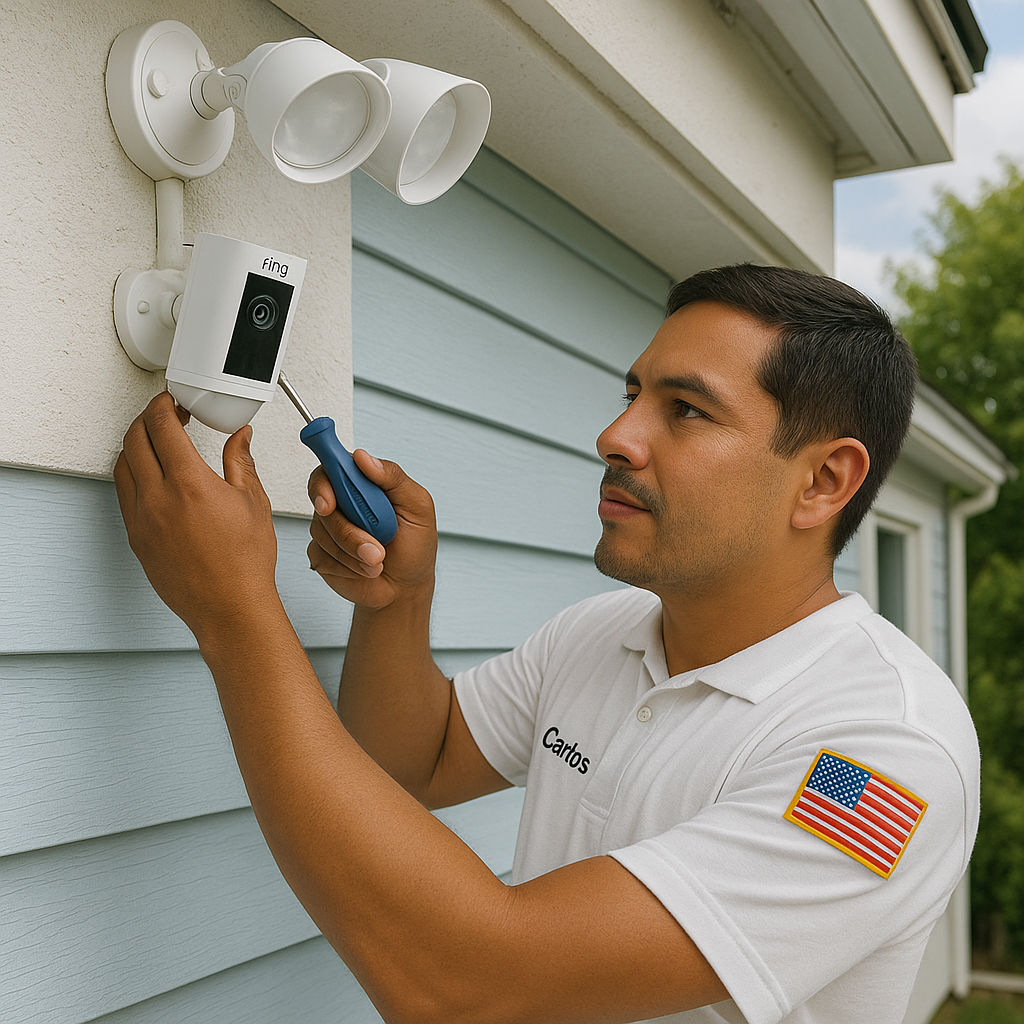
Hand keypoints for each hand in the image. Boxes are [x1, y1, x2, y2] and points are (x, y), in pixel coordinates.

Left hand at [114, 392, 280, 644]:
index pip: (161, 426)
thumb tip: (240, 437)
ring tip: (156, 444)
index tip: (173, 402)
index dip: (164, 405)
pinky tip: (151, 476)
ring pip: (122, 465)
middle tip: (166, 416)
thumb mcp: (253, 501)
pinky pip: (124, 494)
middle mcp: (158, 499)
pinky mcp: (135, 537)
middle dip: (148, 419)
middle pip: (134, 439)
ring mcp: (142, 519)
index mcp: (189, 484)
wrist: (230, 605)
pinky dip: (133, 474)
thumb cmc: (245, 563)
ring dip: (135, 445)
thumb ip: (241, 461)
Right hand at [307, 450, 436, 608]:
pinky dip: (348, 566)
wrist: (406, 587)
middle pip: (322, 502)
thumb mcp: (418, 507)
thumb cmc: (415, 546)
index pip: (331, 468)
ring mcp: (329, 528)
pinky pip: (321, 555)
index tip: (330, 503)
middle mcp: (342, 503)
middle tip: (374, 547)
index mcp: (363, 484)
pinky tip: (364, 568)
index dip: (324, 483)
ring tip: (379, 560)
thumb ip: (394, 477)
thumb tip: (363, 458)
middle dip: (347, 530)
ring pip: (322, 532)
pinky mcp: (322, 553)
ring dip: (354, 552)